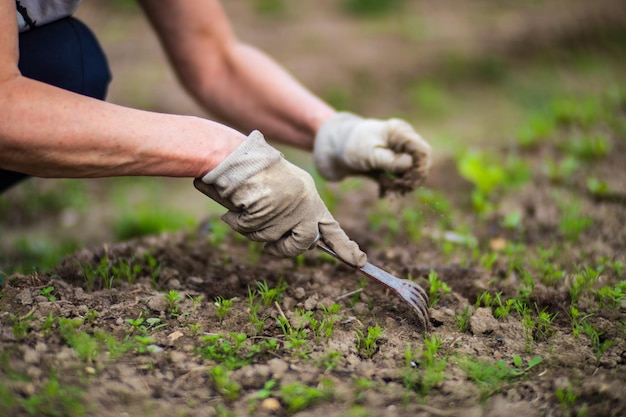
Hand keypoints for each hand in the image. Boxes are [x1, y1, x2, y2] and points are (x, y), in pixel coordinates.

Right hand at [194, 130, 366, 266]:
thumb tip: (308, 242)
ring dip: (256, 230)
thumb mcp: (286, 190)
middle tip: (270, 241)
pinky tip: (238, 205)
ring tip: (249, 207)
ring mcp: (287, 209)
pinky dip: (239, 222)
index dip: (345, 247)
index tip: (359, 261)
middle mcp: (304, 204)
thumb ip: (297, 214)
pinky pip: (250, 231)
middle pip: (303, 244)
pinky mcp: (268, 212)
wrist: (238, 156)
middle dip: (285, 248)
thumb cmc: (256, 172)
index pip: (331, 227)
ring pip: (271, 240)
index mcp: (310, 197)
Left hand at [313, 112, 431, 194]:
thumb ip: (390, 160)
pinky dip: (393, 185)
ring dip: (400, 183)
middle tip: (395, 188)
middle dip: (410, 178)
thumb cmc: (350, 147)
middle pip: (420, 163)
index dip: (420, 169)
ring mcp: (398, 151)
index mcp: (400, 132)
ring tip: (384, 185)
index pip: (423, 151)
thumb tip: (410, 165)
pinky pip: (400, 177)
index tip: (407, 182)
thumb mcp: (370, 155)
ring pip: (411, 172)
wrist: (331, 149)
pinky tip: (382, 191)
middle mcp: (403, 140)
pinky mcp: (391, 162)